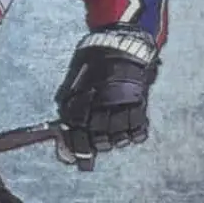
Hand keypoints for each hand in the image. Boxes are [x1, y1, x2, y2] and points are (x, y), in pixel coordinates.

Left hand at [55, 26, 158, 171]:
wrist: (121, 42)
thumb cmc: (94, 61)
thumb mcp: (73, 80)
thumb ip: (68, 103)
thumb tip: (63, 127)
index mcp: (82, 100)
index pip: (77, 133)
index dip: (76, 148)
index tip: (74, 159)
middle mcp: (101, 105)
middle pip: (99, 140)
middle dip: (97, 147)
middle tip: (96, 150)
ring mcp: (122, 104)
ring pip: (119, 138)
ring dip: (115, 142)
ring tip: (113, 140)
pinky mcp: (140, 102)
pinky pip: (139, 128)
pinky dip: (135, 135)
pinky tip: (131, 134)